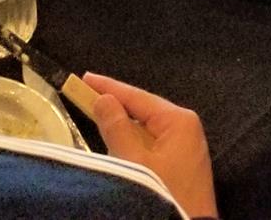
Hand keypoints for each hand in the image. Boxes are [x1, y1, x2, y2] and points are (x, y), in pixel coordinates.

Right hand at [84, 73, 216, 219]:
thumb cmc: (162, 193)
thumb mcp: (134, 162)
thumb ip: (117, 129)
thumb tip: (104, 99)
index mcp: (179, 121)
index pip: (138, 97)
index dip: (110, 88)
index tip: (85, 77)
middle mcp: (185, 130)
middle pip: (143, 112)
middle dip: (116, 106)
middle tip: (86, 96)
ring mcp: (185, 150)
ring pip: (146, 132)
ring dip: (122, 128)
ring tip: (96, 115)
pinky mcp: (180, 169)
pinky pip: (151, 148)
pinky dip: (132, 145)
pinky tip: (116, 146)